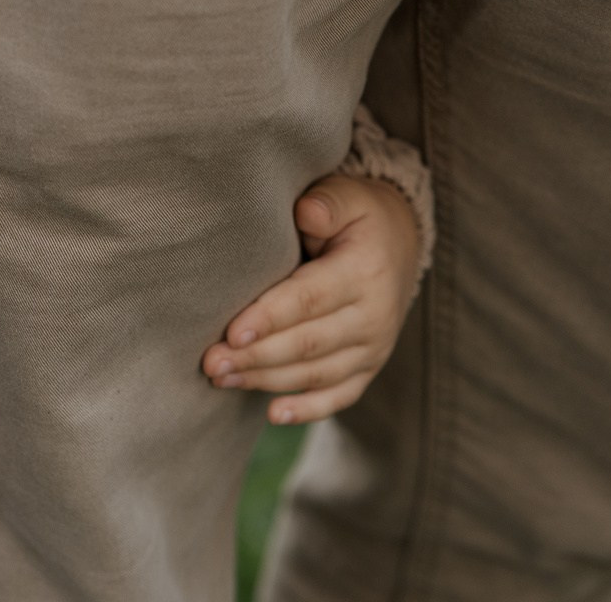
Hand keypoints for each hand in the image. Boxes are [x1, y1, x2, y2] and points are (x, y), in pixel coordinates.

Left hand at [201, 174, 422, 424]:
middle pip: (308, 343)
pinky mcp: (368, 367)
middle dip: (256, 356)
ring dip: (267, 381)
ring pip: (316, 373)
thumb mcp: (346, 197)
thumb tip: (306, 214)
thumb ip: (326, 203)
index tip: (231, 332)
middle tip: (211, 362)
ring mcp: (374, 347)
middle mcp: (374, 317)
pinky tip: (273, 414)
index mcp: (363, 273)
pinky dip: (308, 409)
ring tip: (221, 379)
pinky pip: (340, 396)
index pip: (310, 300)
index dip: (269, 318)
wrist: (399, 243)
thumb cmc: (355, 215)